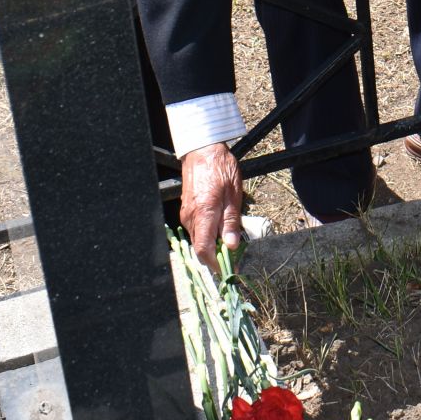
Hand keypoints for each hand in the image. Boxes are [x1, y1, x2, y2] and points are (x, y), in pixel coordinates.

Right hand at [180, 142, 243, 267]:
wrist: (202, 151)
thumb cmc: (221, 169)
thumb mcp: (234, 194)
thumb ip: (231, 222)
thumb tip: (231, 247)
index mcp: (204, 214)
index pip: (204, 250)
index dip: (216, 264)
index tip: (230, 269)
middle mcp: (191, 217)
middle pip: (201, 247)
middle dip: (217, 256)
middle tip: (235, 255)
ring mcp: (186, 214)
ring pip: (198, 239)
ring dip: (213, 244)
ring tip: (229, 239)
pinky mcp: (186, 210)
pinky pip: (196, 229)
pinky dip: (207, 234)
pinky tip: (220, 227)